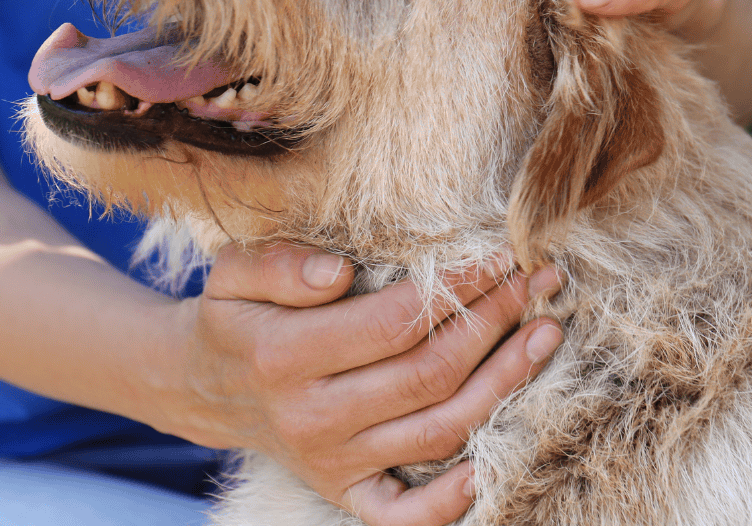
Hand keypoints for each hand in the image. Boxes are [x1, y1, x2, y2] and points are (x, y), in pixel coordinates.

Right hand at [169, 242, 561, 525]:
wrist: (206, 385)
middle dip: (494, 322)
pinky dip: (455, 498)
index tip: (497, 252)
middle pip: (427, 374)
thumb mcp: (233, 271)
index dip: (454, 287)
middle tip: (538, 279)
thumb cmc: (234, 314)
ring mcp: (332, 463)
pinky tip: (499, 454)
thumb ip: (280, 265)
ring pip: (437, 431)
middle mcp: (311, 417)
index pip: (392, 321)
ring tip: (545, 334)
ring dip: (503, 384)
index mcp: (284, 355)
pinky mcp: (344, 492)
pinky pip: (407, 514)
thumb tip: (338, 273)